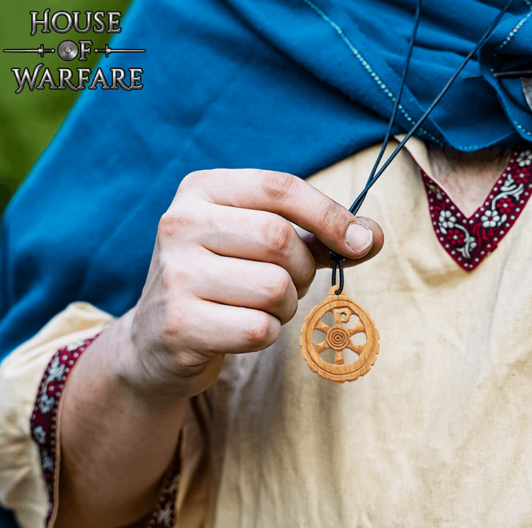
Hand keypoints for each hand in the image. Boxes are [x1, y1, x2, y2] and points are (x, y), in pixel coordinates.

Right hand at [120, 169, 383, 402]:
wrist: (158, 336)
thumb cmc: (224, 279)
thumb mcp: (261, 244)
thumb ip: (318, 236)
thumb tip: (373, 236)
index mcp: (201, 189)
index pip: (281, 188)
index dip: (331, 215)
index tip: (361, 242)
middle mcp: (180, 224)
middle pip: (280, 239)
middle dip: (303, 270)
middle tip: (289, 283)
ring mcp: (175, 275)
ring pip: (275, 288)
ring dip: (285, 306)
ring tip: (260, 306)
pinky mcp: (179, 325)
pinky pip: (259, 330)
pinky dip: (267, 334)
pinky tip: (241, 329)